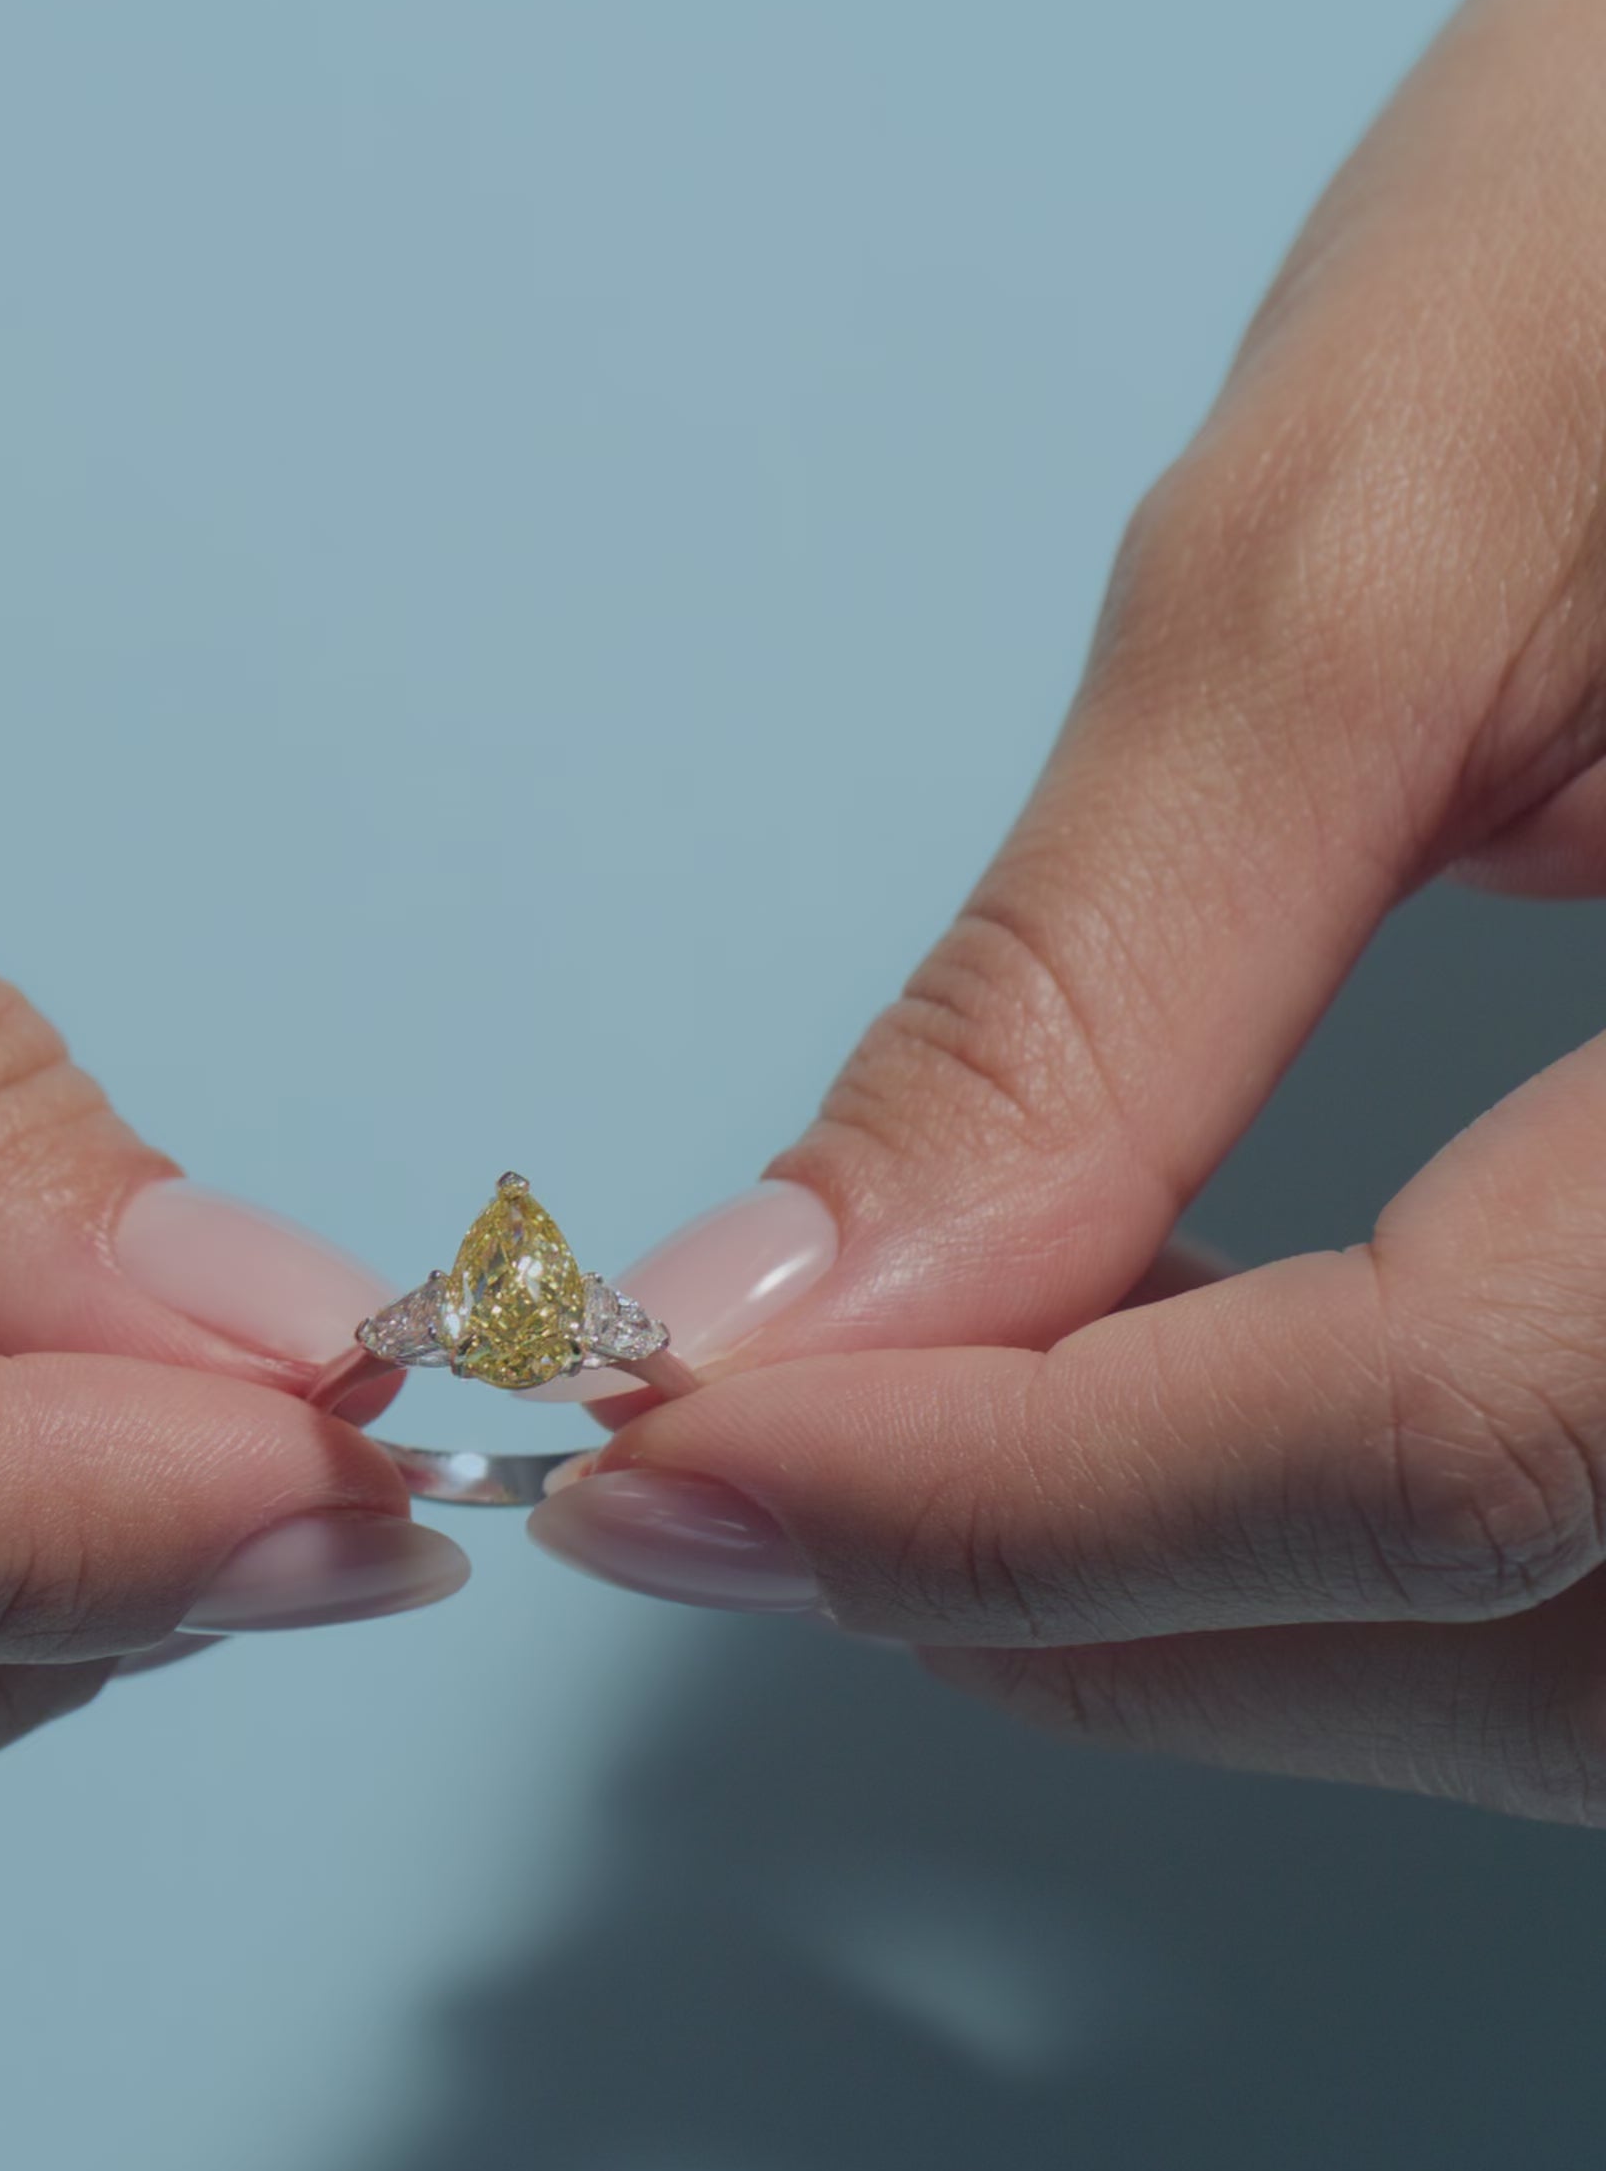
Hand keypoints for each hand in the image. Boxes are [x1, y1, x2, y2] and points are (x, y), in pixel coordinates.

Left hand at [536, 0, 1605, 1822]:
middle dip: (1107, 1603)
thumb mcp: (1385, 525)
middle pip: (1544, 1636)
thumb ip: (1099, 970)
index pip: (1467, 1437)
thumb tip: (782, 1316)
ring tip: (929, 1423)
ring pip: (1583, 1645)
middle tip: (747, 1472)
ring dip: (1231, 1602)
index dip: (1024, 1507)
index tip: (658, 1467)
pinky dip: (1377, 1522)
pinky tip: (1176, 1363)